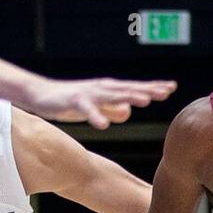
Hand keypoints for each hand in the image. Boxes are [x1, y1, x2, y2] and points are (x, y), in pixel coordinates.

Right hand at [22, 76, 175, 128]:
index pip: (134, 88)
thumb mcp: (96, 107)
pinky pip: (87, 110)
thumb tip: (128, 111)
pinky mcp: (74, 101)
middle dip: (148, 90)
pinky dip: (96, 116)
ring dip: (129, 97)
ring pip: (112, 96)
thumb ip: (112, 108)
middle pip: (129, 89)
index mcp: (108, 90)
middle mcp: (102, 88)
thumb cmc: (70, 101)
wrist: (41, 94)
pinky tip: (104, 125)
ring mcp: (89, 94)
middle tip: (167, 90)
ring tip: (145, 101)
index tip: (171, 87)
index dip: (152, 88)